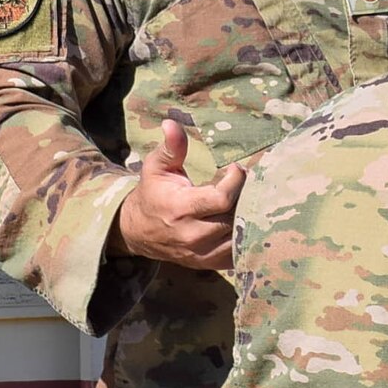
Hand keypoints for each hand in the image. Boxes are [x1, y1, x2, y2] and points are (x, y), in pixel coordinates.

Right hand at [110, 119, 244, 268]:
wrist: (138, 230)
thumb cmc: (153, 192)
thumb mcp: (157, 167)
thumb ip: (171, 147)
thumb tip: (172, 123)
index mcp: (181, 209)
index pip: (222, 198)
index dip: (236, 181)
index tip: (236, 169)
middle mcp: (192, 234)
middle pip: (235, 217)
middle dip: (246, 198)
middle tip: (248, 185)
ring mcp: (201, 253)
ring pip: (239, 237)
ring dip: (248, 218)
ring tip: (249, 202)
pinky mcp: (208, 263)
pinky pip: (237, 254)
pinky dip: (246, 238)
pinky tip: (246, 221)